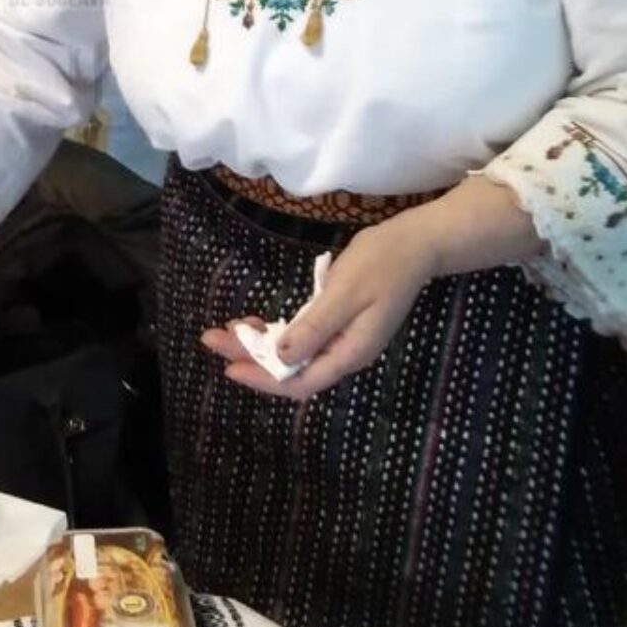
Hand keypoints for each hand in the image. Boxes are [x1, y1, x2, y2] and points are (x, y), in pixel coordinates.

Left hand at [200, 215, 443, 400]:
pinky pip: (302, 337)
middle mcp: (344, 353)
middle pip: (291, 370)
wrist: (415, 244)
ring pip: (294, 353)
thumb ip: (314, 327)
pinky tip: (254, 323)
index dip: (263, 379)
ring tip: (225, 332)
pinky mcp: (339, 323)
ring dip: (260, 346)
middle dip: (250, 358)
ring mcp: (343, 339)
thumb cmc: (382, 265)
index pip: (300, 382)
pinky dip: (276, 332)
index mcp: (349, 353)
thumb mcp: (345, 294)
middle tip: (211, 340)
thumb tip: (282, 358)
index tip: (229, 368)